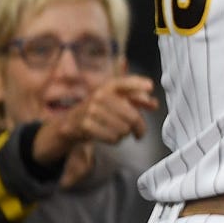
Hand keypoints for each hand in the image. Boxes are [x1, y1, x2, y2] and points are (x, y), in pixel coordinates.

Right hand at [33, 74, 159, 163]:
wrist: (69, 123)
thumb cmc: (99, 110)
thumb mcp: (116, 100)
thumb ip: (136, 100)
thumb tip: (154, 104)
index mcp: (108, 87)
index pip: (125, 82)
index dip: (138, 84)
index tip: (150, 86)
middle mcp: (100, 95)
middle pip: (132, 115)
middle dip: (139, 127)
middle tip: (139, 132)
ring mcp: (91, 110)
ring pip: (124, 128)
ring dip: (125, 134)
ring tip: (120, 132)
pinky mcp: (85, 125)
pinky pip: (113, 138)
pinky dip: (115, 140)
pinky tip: (111, 136)